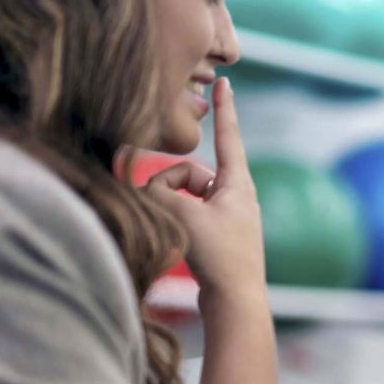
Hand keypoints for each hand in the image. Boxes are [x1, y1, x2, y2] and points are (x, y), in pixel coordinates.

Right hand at [144, 78, 264, 295]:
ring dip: (169, 208)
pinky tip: (176, 243)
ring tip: (173, 233)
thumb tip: (144, 188)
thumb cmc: (219, 256)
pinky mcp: (217, 235)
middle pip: (190, 174)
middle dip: (168, 186)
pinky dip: (174, 222)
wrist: (236, 301)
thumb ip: (159, 193)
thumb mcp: (183, 215)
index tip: (225, 82)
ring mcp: (228, 216)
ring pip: (184, 196)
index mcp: (238, 183)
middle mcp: (237, 195)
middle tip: (162, 209)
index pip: (228, 136)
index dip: (224, 108)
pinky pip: (187, 215)